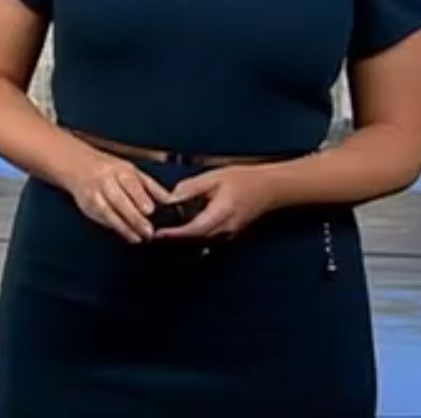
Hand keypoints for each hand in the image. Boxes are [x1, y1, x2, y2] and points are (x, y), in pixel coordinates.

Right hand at [60, 152, 172, 243]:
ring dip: (124, 227)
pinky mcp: (87, 207)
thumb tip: (170, 200)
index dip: (139, 197)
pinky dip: (114, 228)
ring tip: (138, 238)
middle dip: (134, 218)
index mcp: (118, 170)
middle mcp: (104, 181)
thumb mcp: (132, 170)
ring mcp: (93, 194)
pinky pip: (102, 219)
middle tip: (148, 231)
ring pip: (108, 213)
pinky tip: (126, 235)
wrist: (77, 165)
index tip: (150, 210)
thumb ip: (151, 186)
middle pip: (119, 201)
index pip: (130, 184)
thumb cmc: (109, 168)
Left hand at [152, 165, 276, 240]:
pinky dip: (191, 237)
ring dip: (180, 240)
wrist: (269, 189)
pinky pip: (206, 240)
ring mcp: (228, 235)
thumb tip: (170, 198)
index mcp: (222, 212)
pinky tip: (179, 231)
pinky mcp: (228, 236)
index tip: (157, 233)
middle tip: (151, 233)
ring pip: (199, 242)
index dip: (174, 234)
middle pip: (194, 239)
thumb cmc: (243, 180)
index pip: (194, 229)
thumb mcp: (214, 177)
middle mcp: (225, 228)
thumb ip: (190, 188)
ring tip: (160, 233)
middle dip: (172, 239)